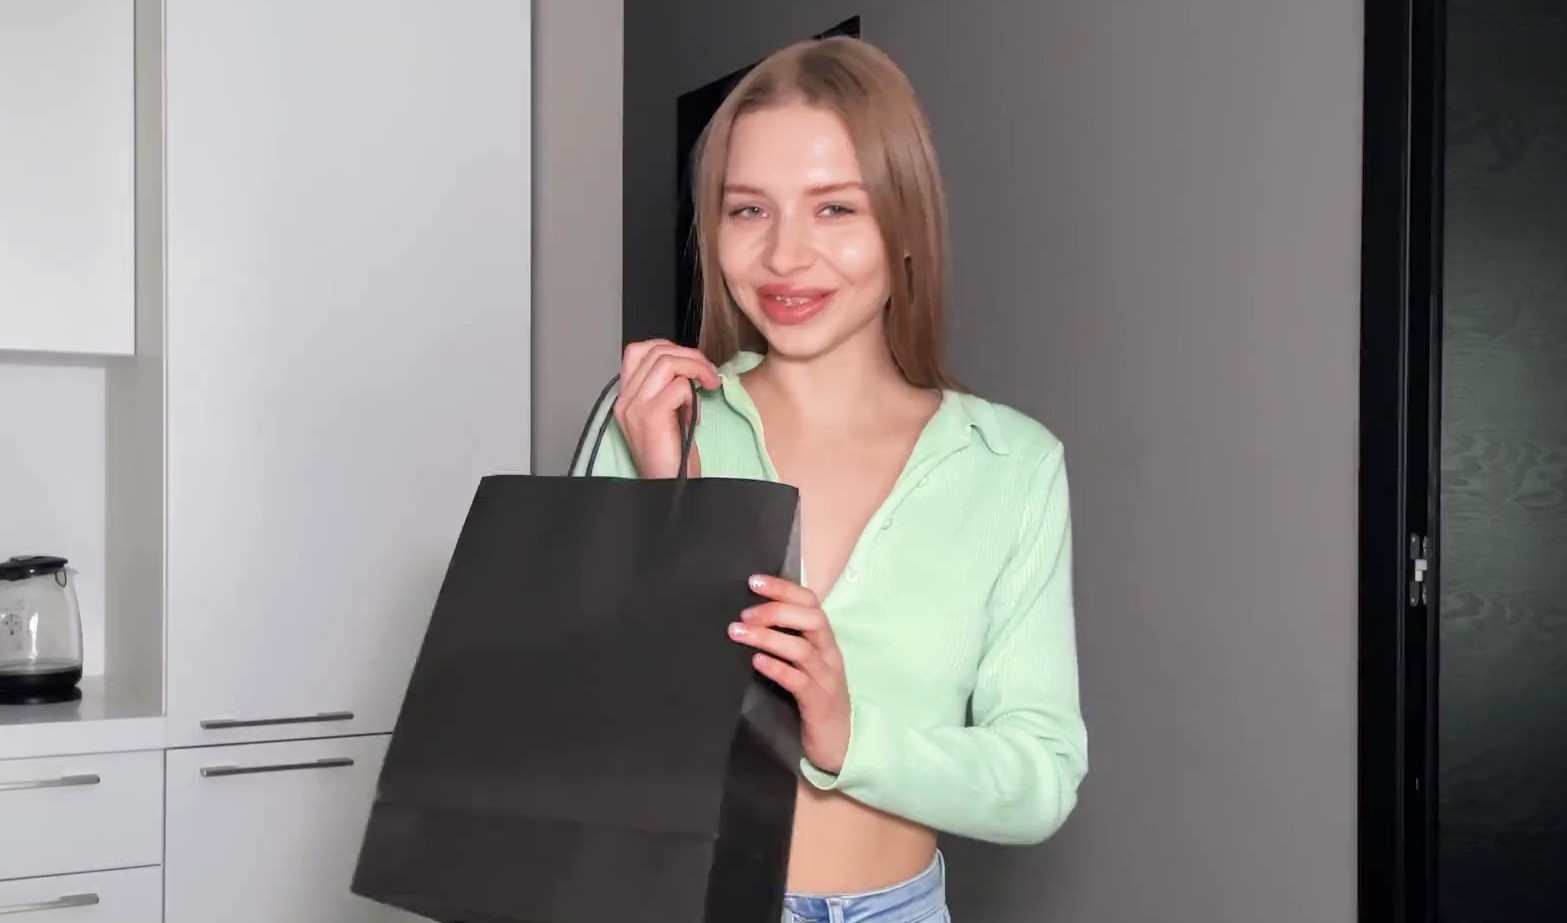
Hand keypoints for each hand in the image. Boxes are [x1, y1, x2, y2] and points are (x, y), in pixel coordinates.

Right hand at [614, 339, 719, 478]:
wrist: (669, 487)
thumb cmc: (672, 455)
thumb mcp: (666, 415)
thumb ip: (666, 388)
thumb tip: (689, 364)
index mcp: (626, 397)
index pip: (637, 350)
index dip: (668, 347)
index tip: (690, 362)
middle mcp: (625, 399)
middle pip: (656, 351)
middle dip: (691, 356)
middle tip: (709, 373)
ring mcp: (636, 407)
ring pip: (667, 362)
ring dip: (697, 368)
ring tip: (710, 384)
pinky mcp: (651, 417)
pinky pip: (679, 387)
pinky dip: (694, 394)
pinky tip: (696, 414)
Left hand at [729, 574, 851, 773]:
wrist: (839, 744)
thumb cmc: (815, 701)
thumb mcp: (805, 666)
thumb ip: (787, 642)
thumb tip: (749, 621)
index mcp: (825, 642)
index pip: (811, 602)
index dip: (784, 588)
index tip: (754, 581)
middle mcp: (829, 655)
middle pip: (811, 618)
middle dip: (776, 610)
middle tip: (744, 614)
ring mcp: (826, 679)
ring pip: (801, 648)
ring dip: (768, 637)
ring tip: (738, 633)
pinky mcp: (818, 703)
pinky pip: (798, 681)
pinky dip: (777, 668)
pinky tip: (757, 662)